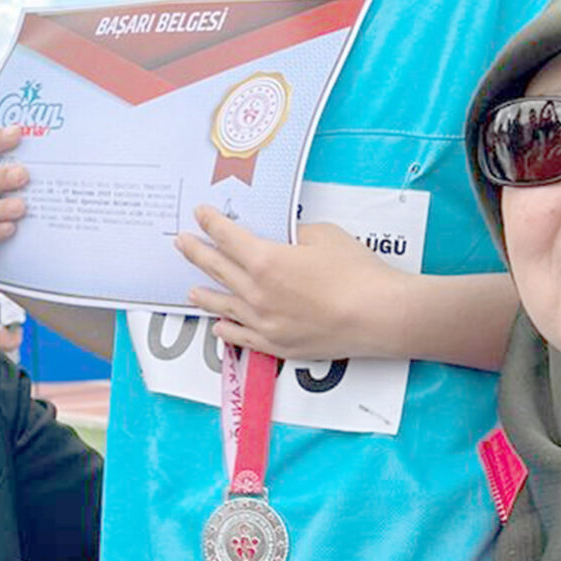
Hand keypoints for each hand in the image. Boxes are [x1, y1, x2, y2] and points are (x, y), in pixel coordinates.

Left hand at [175, 212, 401, 360]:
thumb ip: (295, 235)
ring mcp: (264, 323)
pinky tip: (219, 326)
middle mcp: (257, 294)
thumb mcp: (323, 235)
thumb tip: (285, 240)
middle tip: (182, 244)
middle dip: (197, 254)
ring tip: (192, 290)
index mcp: (265, 261)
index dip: (211, 223)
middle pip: (218, 269)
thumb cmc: (356, 272)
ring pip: (224, 307)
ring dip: (206, 295)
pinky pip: (242, 337)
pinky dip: (227, 330)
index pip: (228, 237)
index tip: (200, 215)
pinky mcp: (277, 345)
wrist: (379, 314)